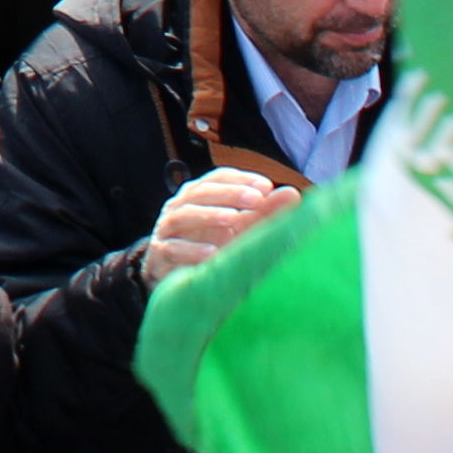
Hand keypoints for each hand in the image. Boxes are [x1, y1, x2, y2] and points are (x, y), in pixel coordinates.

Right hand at [145, 168, 299, 280]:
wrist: (173, 275)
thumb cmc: (211, 244)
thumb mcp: (239, 228)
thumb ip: (263, 212)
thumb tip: (293, 194)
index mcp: (197, 195)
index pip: (217, 178)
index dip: (240, 180)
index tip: (266, 186)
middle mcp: (179, 206)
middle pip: (200, 192)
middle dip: (229, 194)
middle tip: (256, 200)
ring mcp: (167, 229)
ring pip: (182, 216)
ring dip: (209, 216)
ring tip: (233, 219)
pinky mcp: (160, 254)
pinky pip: (173, 248)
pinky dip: (192, 250)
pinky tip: (212, 253)